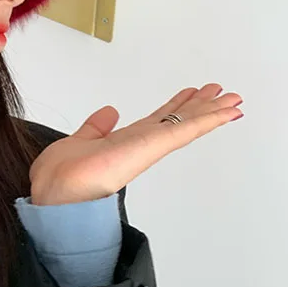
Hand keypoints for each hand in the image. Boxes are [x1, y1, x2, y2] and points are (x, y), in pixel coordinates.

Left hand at [29, 84, 242, 205]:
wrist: (54, 195)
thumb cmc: (59, 178)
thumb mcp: (78, 142)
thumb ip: (95, 127)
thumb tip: (109, 112)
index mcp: (124, 143)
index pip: (157, 122)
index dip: (176, 107)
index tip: (191, 94)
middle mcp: (139, 146)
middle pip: (176, 121)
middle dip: (200, 107)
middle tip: (222, 92)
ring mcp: (147, 148)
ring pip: (185, 126)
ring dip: (210, 112)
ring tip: (233, 98)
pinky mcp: (150, 149)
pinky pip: (182, 131)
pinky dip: (206, 120)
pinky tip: (226, 112)